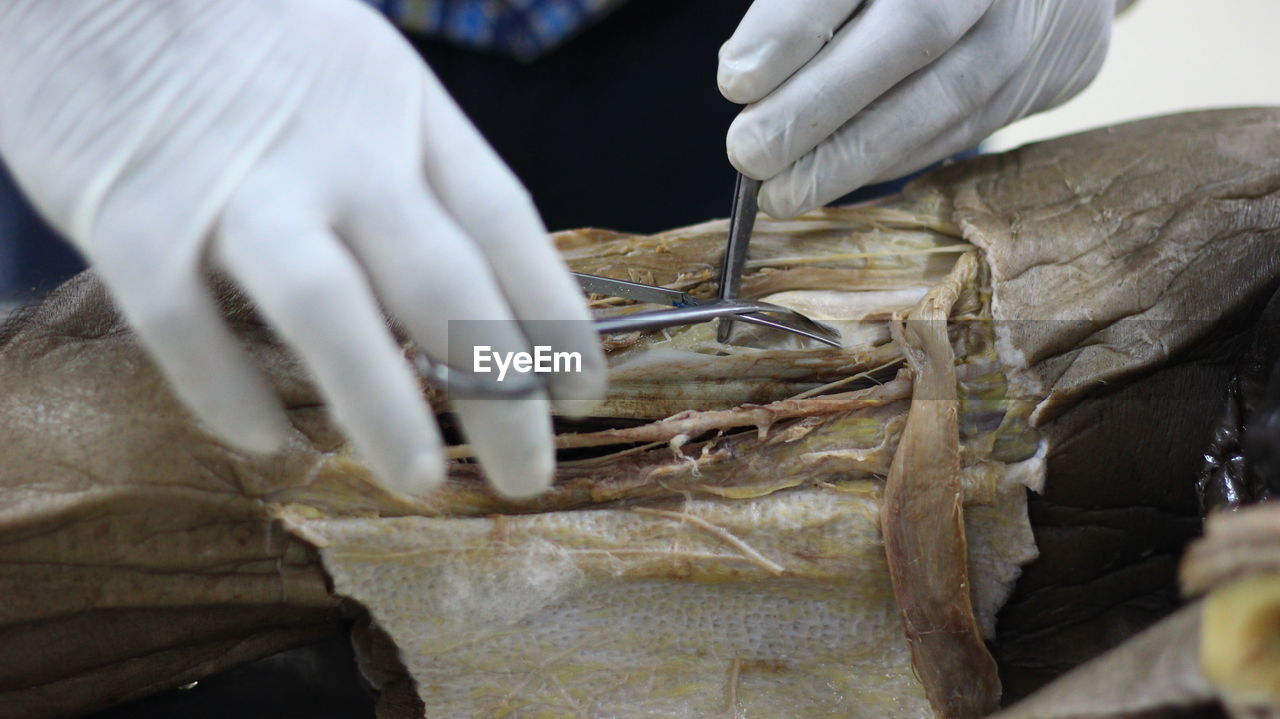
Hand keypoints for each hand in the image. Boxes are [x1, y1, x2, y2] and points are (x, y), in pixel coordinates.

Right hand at [0, 0, 604, 498]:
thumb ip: (406, 173)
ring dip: (384, 407)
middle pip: (444, 283)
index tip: (584, 392)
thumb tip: (455, 300)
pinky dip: (232, 397)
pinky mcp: (130, 217)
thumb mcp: (357, 73)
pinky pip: (189, 330)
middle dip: (501, 391)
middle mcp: (336, 149)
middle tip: (527, 474)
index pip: (506, 226)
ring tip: (421, 482)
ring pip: (331, 313)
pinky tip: (274, 444)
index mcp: (403, 107)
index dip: (556, 319)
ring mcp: (235, 185)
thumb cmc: (240, 29)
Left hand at [718, 0, 1113, 216]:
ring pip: (947, 94)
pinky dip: (894, 157)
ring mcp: (1032, 20)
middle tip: (750, 153)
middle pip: (913, 31)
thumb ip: (804, 3)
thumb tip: (746, 73)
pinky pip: (968, 125)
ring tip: (784, 191)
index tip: (736, 80)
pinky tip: (836, 179)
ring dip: (855, 154)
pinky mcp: (1054, 71)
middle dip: (822, 103)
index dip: (795, 26)